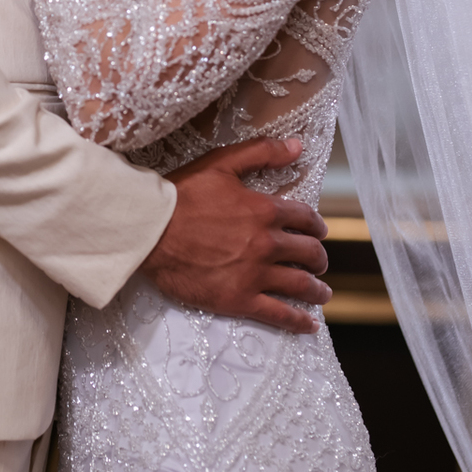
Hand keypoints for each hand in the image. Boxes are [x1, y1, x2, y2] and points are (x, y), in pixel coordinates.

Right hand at [141, 136, 330, 334]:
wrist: (149, 231)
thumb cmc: (181, 194)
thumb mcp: (221, 163)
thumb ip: (262, 152)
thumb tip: (297, 146)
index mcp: (264, 210)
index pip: (305, 218)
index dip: (316, 225)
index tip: (318, 231)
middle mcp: (267, 243)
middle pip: (308, 253)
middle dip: (319, 258)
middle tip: (319, 262)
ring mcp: (255, 274)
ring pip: (300, 285)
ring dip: (317, 290)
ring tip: (322, 293)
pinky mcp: (239, 299)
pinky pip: (278, 314)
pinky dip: (298, 321)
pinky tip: (309, 325)